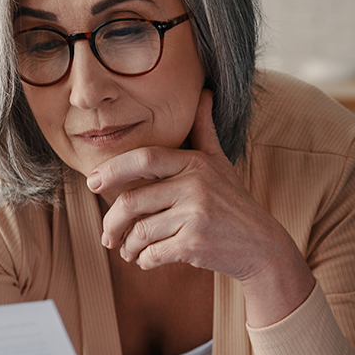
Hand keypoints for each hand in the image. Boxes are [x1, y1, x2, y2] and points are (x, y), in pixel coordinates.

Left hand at [87, 90, 313, 324]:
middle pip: (132, 201)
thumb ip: (205, 131)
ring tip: (129, 251)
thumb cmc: (235, 204)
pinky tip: (147, 260)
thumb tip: (204, 93)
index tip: (92, 182)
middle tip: (108, 235)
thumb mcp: (221, 164)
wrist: (262, 247)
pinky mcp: (195, 244)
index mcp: (196, 164)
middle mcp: (196, 186)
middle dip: (112, 223)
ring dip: (128, 247)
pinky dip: (144, 261)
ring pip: (140, 232)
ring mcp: (196, 215)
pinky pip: (152, 253)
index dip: (112, 169)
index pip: (144, 158)